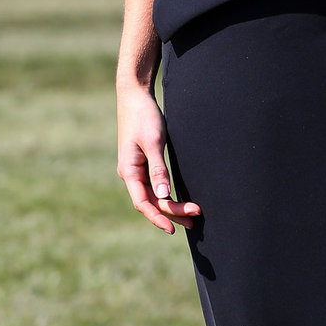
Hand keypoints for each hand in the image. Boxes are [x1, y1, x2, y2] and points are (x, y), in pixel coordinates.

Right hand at [116, 84, 200, 232]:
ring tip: (192, 217)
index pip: (143, 204)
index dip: (158, 218)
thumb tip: (162, 196)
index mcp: (129, 171)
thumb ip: (158, 169)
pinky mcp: (143, 164)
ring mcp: (136, 170)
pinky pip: (154, 187)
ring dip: (171, 207)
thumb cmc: (144, 116)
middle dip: (172, 212)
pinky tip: (179, 201)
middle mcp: (131, 174)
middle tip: (195, 219)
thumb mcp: (153, 142)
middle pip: (151, 203)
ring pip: (153, 197)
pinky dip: (167, 195)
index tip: (174, 229)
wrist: (135, 96)